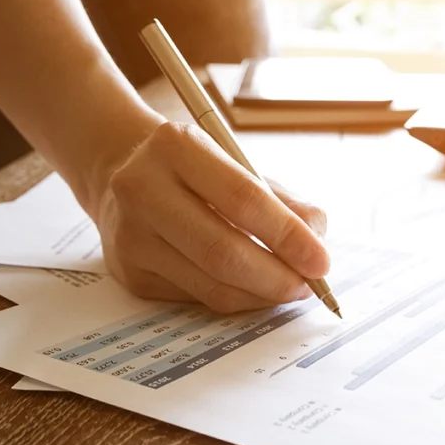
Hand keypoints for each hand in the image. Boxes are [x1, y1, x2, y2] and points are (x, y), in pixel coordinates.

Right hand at [95, 121, 330, 312]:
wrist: (123, 176)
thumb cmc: (197, 172)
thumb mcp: (239, 165)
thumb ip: (284, 201)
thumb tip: (317, 240)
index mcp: (177, 147)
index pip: (243, 199)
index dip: (288, 236)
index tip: (320, 261)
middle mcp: (143, 188)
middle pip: (222, 251)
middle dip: (276, 277)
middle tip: (308, 286)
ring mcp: (131, 234)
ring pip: (210, 283)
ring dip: (260, 294)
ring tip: (287, 287)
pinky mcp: (129, 271)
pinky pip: (196, 298)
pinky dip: (236, 298)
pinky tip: (253, 288)